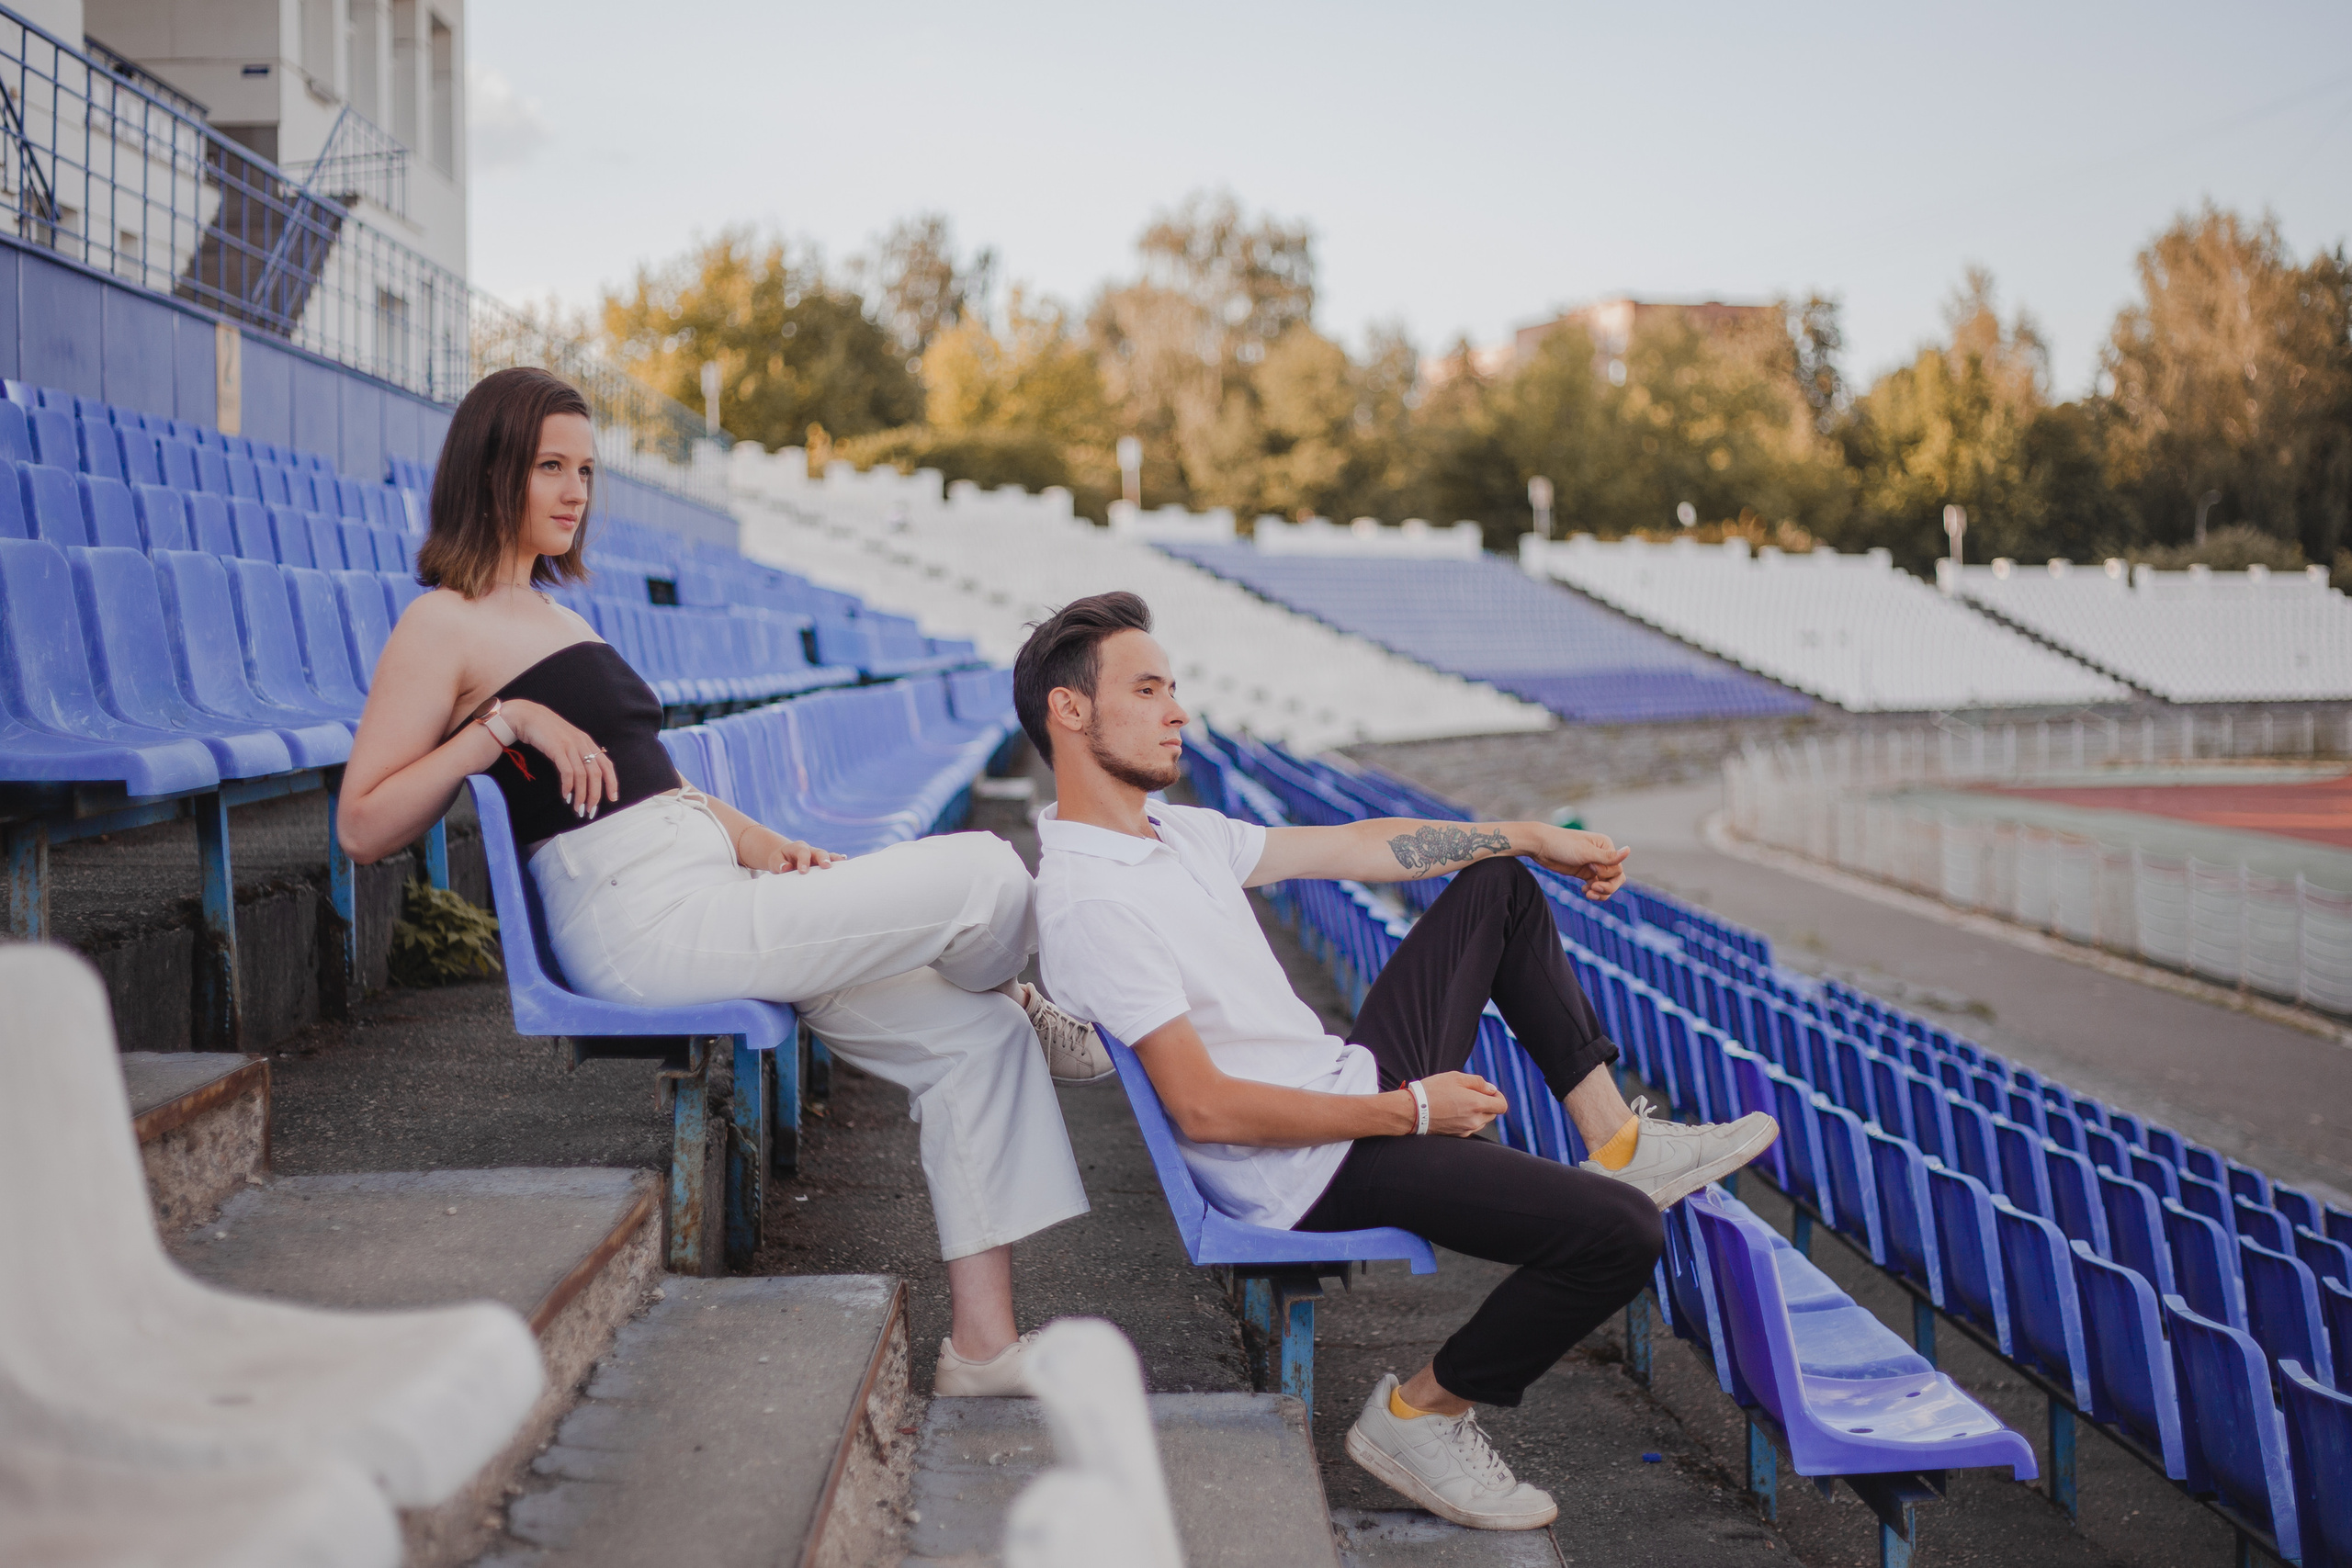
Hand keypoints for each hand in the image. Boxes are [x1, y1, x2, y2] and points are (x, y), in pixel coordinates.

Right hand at [499, 699, 619, 818]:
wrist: (528, 716)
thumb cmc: (547, 731)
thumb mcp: (568, 741)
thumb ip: (578, 754)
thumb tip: (585, 776)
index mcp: (588, 742)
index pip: (607, 765)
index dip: (612, 782)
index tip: (612, 798)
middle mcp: (582, 744)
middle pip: (596, 774)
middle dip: (595, 795)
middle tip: (590, 811)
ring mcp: (570, 745)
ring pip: (583, 775)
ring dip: (581, 795)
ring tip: (577, 808)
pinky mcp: (557, 748)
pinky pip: (567, 771)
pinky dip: (568, 786)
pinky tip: (565, 796)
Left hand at [737, 823, 844, 874]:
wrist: (784, 857)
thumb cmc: (779, 860)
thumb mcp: (775, 861)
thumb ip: (779, 864)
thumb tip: (786, 868)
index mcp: (797, 847)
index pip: (802, 852)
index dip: (803, 861)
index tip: (803, 872)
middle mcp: (810, 850)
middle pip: (819, 852)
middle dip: (823, 858)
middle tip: (826, 866)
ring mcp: (818, 856)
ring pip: (829, 855)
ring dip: (835, 860)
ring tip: (843, 863)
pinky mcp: (822, 862)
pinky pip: (832, 861)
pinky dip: (839, 862)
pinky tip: (846, 864)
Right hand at [1419, 1071, 1508, 1136]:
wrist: (1412, 1111)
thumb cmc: (1432, 1091)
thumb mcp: (1455, 1077)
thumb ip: (1478, 1082)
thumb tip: (1491, 1089)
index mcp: (1477, 1105)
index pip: (1502, 1106)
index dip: (1498, 1097)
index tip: (1488, 1091)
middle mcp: (1474, 1120)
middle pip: (1493, 1114)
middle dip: (1487, 1103)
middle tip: (1471, 1094)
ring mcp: (1466, 1130)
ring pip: (1482, 1121)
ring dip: (1477, 1112)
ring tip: (1459, 1102)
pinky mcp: (1457, 1135)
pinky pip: (1470, 1126)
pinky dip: (1467, 1119)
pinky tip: (1453, 1111)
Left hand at [1527, 826, 1630, 899]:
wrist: (1540, 846)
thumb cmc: (1562, 845)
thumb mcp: (1585, 852)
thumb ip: (1607, 856)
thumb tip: (1629, 850)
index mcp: (1606, 846)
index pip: (1618, 868)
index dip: (1607, 874)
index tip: (1591, 868)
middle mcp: (1602, 855)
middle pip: (1616, 878)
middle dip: (1607, 887)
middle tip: (1593, 890)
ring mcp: (1594, 865)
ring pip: (1607, 884)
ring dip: (1601, 892)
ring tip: (1588, 893)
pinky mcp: (1585, 873)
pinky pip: (1596, 887)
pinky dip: (1593, 892)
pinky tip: (1584, 891)